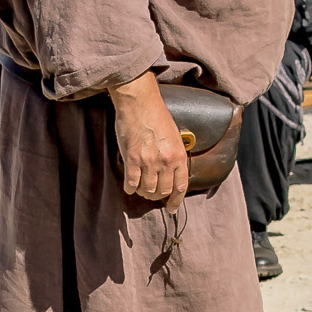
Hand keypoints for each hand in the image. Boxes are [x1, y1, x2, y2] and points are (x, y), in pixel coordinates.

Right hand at [111, 77, 188, 207]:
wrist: (140, 103)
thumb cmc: (157, 116)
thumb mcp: (174, 136)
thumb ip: (174, 155)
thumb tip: (171, 172)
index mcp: (179, 156)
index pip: (180, 186)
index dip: (175, 200)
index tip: (171, 207)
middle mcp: (166, 162)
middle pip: (162, 191)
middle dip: (157, 195)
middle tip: (151, 192)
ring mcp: (149, 162)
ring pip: (147, 190)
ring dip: (143, 192)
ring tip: (140, 187)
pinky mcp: (132, 159)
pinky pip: (131, 183)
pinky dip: (130, 187)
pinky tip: (130, 184)